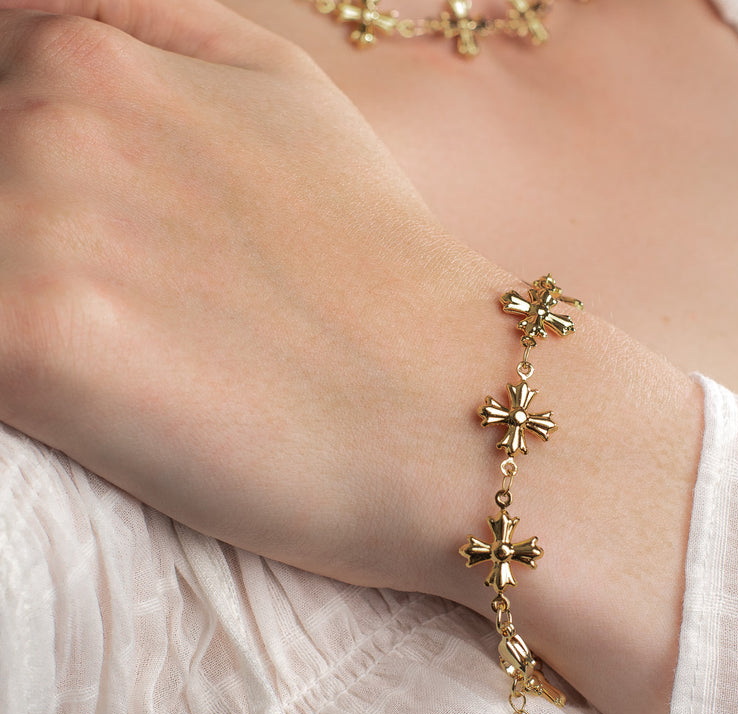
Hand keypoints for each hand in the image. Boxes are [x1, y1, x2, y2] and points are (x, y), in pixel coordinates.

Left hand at [0, 0, 703, 713]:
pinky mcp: (28, 347)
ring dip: (36, 316)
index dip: (42, 196)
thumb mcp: (283, 94)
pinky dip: (25, 387)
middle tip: (154, 320)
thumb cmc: (384, 273)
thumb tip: (46, 30)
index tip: (114, 254)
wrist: (454, 410)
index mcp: (95, 56)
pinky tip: (111, 408)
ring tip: (147, 369)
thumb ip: (152, 34)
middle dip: (42, 252)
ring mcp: (31, 227)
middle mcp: (48, 116)